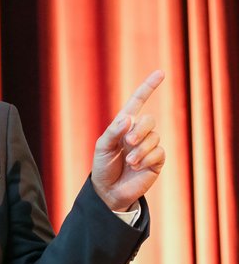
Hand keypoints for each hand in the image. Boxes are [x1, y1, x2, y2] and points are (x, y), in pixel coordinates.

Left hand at [91, 70, 165, 210]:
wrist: (108, 191)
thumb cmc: (103, 166)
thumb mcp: (102, 146)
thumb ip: (114, 131)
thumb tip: (129, 118)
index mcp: (124, 125)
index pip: (138, 102)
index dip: (148, 87)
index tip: (160, 73)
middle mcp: (139, 133)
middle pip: (149, 120)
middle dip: (140, 130)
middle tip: (128, 142)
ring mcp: (149, 146)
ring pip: (154, 138)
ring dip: (140, 150)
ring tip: (129, 161)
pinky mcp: (157, 161)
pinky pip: (159, 152)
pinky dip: (147, 159)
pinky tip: (137, 167)